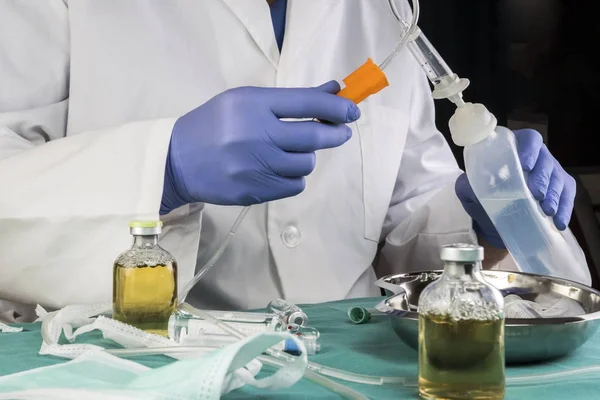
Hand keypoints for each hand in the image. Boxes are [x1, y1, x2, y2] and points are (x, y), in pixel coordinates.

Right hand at [160, 81, 359, 213]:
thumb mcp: (246, 101)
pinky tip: (279, 169)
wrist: (178, 161)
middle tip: (341, 131)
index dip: (336, 106)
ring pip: (306, 163)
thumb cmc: (215, 124)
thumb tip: (335, 90)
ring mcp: (254, 167)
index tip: (351, 110)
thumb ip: (291, 98)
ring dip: (307, 156)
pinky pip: (294, 185)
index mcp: (252, 105)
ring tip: (293, 151)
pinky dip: (294, 176)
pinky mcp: (254, 191)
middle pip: (313, 135)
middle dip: (335, 132)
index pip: (306, 102)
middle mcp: (255, 135)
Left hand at [456, 128, 575, 247]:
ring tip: (547, 210)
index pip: (528, 139)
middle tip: (536, 194)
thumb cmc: (481, 197)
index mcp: (514, 149)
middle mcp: (536, 157)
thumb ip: (467, 185)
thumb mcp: (469, 191)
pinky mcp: (560, 189)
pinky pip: (568, 195)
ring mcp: (550, 172)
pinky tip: (559, 222)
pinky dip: (565, 208)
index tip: (526, 165)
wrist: (492, 221)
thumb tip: (469, 184)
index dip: (530, 149)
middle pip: (546, 160)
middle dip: (542, 178)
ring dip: (555, 194)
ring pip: (558, 178)